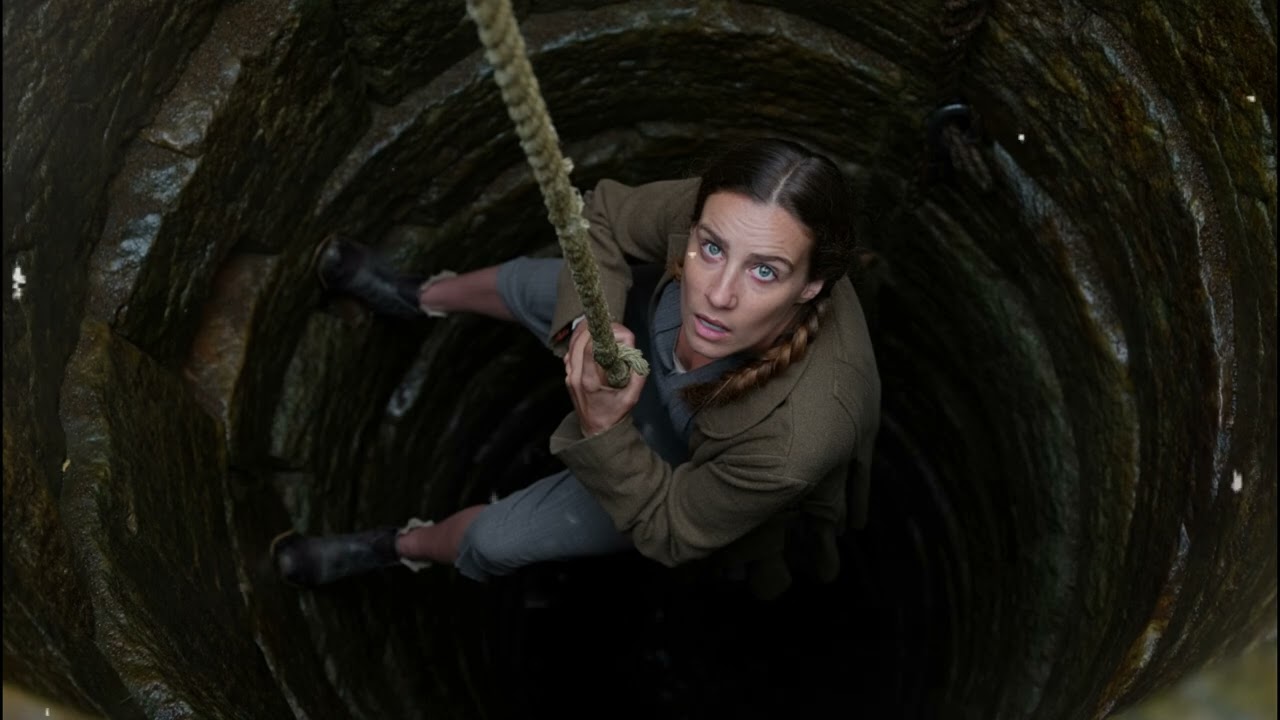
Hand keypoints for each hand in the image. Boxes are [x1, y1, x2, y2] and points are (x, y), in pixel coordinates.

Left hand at [564, 320, 645, 436]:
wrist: (596, 431)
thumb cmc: (614, 415)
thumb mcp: (630, 399)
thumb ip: (637, 378)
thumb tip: (639, 359)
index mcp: (589, 382)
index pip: (590, 350)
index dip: (603, 336)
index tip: (618, 332)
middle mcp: (575, 377)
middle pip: (578, 343)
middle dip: (594, 329)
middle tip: (610, 325)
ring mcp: (569, 376)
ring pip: (571, 346)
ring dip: (584, 332)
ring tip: (599, 324)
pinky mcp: (568, 376)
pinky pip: (570, 353)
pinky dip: (578, 341)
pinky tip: (589, 336)